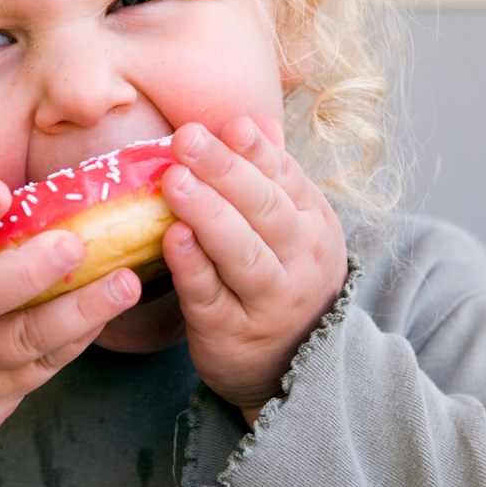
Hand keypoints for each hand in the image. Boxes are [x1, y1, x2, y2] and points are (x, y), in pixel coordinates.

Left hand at [161, 118, 347, 425]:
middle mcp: (299, 260)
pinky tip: (173, 240)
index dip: (256, 151)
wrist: (292, 365)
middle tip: (186, 139)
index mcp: (312, 223)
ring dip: (209, 215)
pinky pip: (212, 297)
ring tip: (174, 181)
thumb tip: (253, 121)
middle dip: (225, 171)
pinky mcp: (232, 332)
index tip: (229, 126)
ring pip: (243, 254)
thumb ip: (270, 177)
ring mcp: (269, 299)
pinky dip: (194, 268)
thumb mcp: (292, 227)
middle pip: (265, 210)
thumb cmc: (281, 278)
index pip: (284, 178)